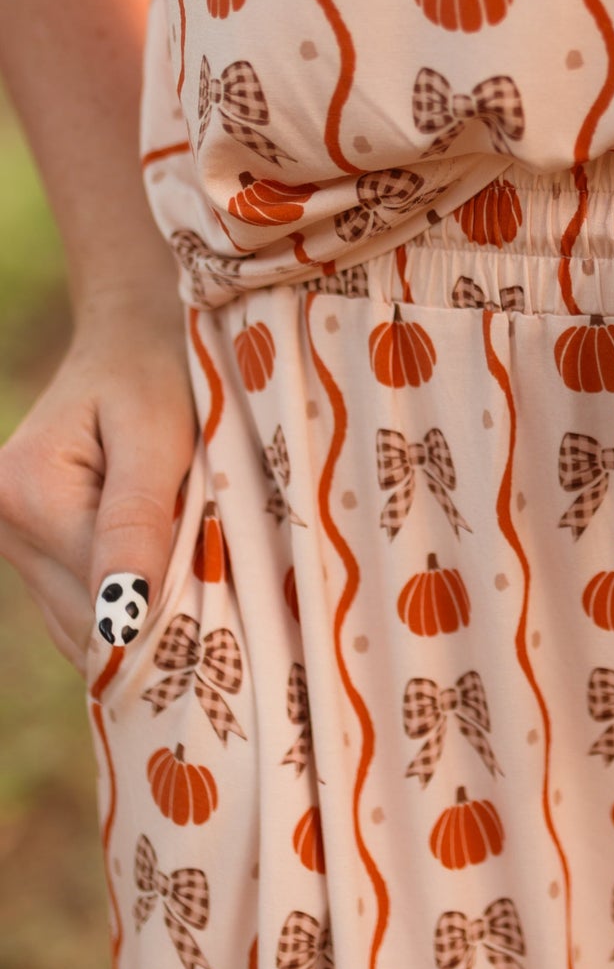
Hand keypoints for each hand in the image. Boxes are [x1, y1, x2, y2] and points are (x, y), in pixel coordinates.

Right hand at [0, 289, 196, 669]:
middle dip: (159, 626)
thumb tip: (119, 620)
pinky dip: (131, 616)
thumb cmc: (156, 372)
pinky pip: (85, 613)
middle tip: (230, 610)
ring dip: (146, 628)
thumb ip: (138, 523)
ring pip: (84, 631)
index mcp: (24, 491)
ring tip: (206, 597)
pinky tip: (175, 592)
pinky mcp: (36, 553)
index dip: (174, 609)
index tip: (235, 609)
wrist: (133, 337)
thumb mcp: (159, 436)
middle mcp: (3, 524)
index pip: (105, 593)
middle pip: (89, 623)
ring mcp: (14, 543)